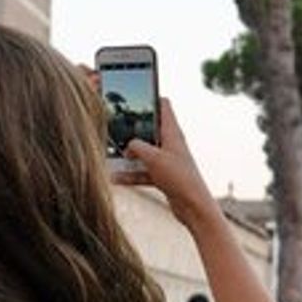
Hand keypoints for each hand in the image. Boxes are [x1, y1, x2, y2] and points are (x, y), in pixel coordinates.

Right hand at [116, 99, 219, 227]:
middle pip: (148, 128)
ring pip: (143, 151)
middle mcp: (170, 143)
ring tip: (108, 153)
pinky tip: (115, 178)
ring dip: (127, 154)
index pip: (163, 105)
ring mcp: (166, 160)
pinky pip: (142, 171)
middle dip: (131, 127)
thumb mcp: (154, 158)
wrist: (194, 208)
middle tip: (112, 124)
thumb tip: (127, 146)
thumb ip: (137, 147)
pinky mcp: (162, 176)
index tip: (131, 94)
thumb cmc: (179, 178)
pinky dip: (130, 174)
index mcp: (172, 132)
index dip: (149, 96)